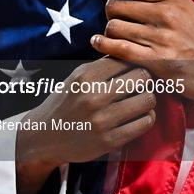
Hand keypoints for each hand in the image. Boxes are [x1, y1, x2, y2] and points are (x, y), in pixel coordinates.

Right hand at [16, 57, 155, 193]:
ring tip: (142, 99)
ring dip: (149, 98)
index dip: (134, 62)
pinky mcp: (109, 141)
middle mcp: (94, 97)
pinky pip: (143, 123)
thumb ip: (103, 65)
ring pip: (147, 100)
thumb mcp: (78, 76)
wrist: (45, 136)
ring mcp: (102, 120)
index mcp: (87, 76)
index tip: (135, 68)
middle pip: (142, 77)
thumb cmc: (66, 101)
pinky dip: (147, 117)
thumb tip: (131, 52)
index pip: (126, 60)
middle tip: (142, 83)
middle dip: (146, 78)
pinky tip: (140, 115)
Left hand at [90, 0, 193, 106]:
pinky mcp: (157, 61)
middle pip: (116, 5)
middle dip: (109, 11)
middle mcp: (167, 13)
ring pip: (114, 26)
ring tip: (112, 34)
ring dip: (108, 31)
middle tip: (114, 18)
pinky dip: (103, 45)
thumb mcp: (186, 8)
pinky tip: (99, 43)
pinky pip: (118, 48)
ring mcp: (162, 38)